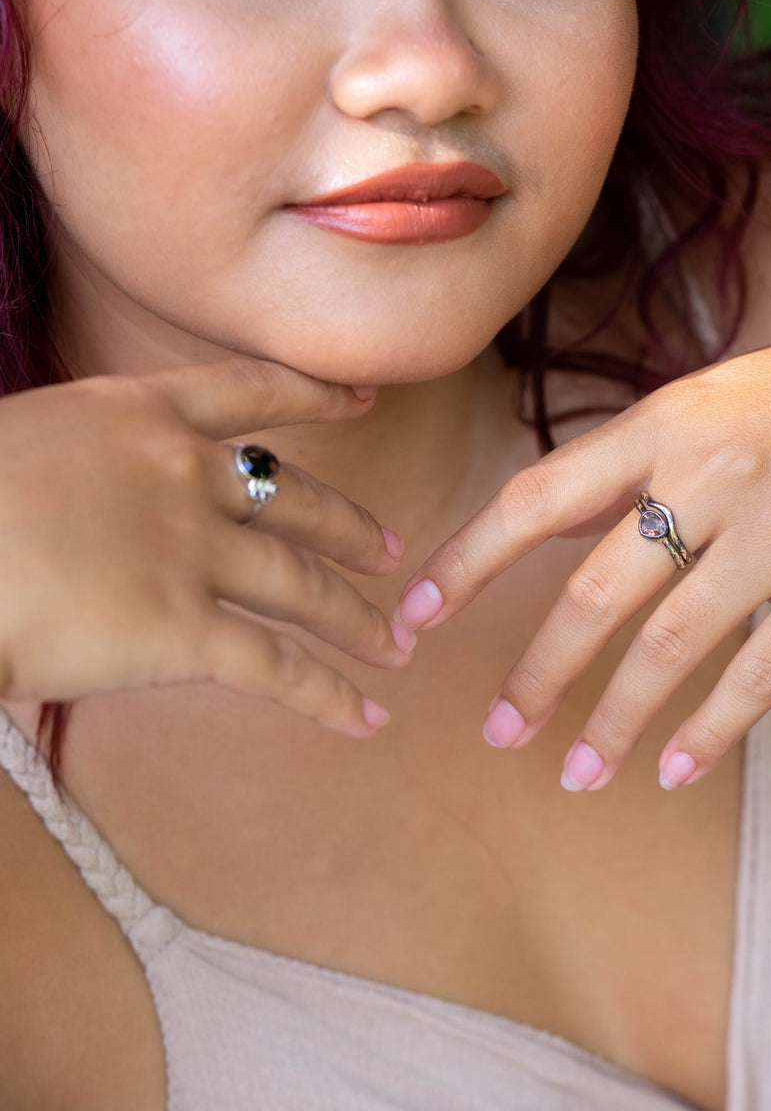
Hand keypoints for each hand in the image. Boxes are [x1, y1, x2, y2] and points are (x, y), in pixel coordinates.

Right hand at [0, 359, 411, 734]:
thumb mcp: (25, 447)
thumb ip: (88, 463)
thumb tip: (102, 495)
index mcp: (137, 413)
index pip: (250, 391)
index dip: (314, 393)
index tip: (360, 397)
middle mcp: (182, 471)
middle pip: (296, 499)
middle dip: (350, 529)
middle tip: (389, 553)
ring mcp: (189, 547)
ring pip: (302, 586)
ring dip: (356, 621)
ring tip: (393, 647)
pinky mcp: (181, 629)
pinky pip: (278, 667)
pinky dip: (330, 696)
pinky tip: (365, 718)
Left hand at [397, 282, 770, 789]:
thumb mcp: (718, 397)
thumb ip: (638, 460)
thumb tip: (547, 526)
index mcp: (668, 419)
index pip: (538, 497)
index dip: (466, 562)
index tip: (410, 618)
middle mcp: (713, 474)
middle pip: (595, 592)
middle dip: (536, 672)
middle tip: (496, 731)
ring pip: (671, 646)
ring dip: (613, 719)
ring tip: (575, 774)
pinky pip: (760, 673)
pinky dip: (709, 730)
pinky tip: (671, 769)